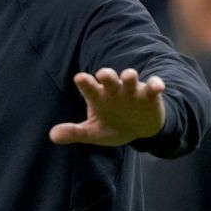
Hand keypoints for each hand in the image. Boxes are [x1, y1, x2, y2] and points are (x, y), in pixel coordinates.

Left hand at [49, 67, 165, 146]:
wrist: (140, 129)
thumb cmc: (113, 125)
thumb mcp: (94, 132)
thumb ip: (74, 132)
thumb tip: (52, 135)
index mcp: (98, 96)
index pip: (89, 87)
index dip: (85, 82)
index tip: (80, 78)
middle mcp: (114, 90)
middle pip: (109, 78)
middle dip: (107, 75)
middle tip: (103, 74)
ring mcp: (132, 91)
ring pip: (130, 78)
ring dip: (130, 76)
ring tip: (128, 76)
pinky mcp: (150, 95)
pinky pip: (154, 87)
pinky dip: (156, 85)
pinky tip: (157, 87)